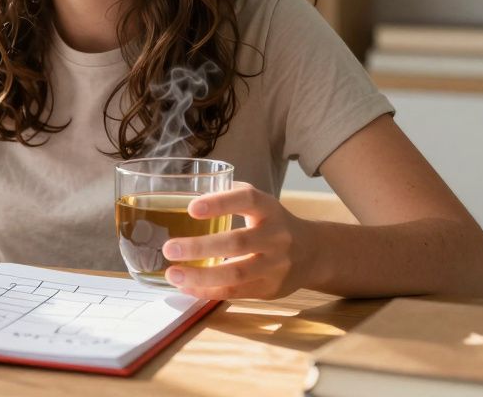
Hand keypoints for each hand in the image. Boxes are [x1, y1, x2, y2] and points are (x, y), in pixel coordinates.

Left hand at [161, 182, 318, 299]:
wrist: (314, 253)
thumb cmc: (272, 223)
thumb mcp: (260, 203)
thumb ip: (228, 195)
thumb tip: (185, 191)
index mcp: (269, 209)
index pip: (247, 200)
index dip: (220, 203)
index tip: (191, 208)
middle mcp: (276, 236)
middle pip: (237, 242)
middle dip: (200, 247)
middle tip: (169, 248)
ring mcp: (276, 265)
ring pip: (236, 273)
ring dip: (201, 276)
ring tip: (172, 274)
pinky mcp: (270, 288)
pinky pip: (236, 292)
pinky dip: (209, 291)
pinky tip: (187, 287)